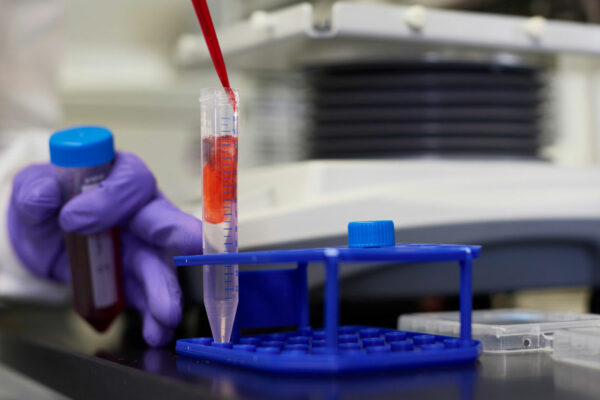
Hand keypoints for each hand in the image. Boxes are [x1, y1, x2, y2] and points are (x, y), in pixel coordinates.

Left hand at [8, 152, 201, 346]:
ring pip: (158, 264)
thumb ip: (37, 189)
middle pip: (163, 219)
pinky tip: (157, 329)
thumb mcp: (34, 187)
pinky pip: (147, 295)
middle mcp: (140, 210)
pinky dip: (153, 313)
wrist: (45, 237)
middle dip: (178, 233)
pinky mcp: (134, 277)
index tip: (73, 218)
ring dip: (165, 288)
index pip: (130, 181)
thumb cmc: (51, 200)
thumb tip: (45, 197)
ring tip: (167, 313)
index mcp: (120, 178)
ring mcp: (141, 246)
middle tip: (193, 243)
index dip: (110, 199)